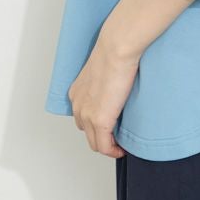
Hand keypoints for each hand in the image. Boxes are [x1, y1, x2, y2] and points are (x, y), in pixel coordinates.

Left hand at [67, 34, 138, 157]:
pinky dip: (113, 152)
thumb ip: (105, 82)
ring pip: (95, 143)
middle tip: (118, 136)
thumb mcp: (104, 69)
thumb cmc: (115, 51)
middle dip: (102, 137)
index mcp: (77, 93)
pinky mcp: (99, 121)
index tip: (111, 126)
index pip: (83, 118)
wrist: (117, 48)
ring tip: (120, 145)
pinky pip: (104, 147)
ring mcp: (87, 115)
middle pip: (87, 132)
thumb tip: (117, 88)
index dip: (97, 125)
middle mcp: (78, 106)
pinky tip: (122, 150)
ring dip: (108, 146)